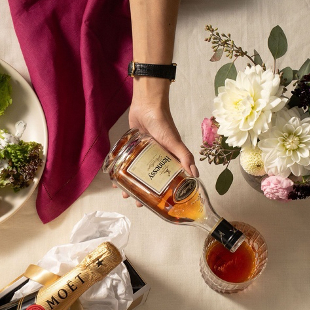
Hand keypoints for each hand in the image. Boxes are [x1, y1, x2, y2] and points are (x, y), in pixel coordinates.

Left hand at [114, 78, 196, 204]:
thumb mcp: (175, 143)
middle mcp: (154, 158)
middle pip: (148, 180)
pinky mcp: (131, 147)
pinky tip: (114, 179)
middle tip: (136, 202)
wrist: (147, 105)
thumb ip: (185, 157)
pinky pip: (125, 162)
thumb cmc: (163, 123)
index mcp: (167, 159)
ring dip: (129, 184)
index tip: (156, 204)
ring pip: (135, 173)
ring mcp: (142, 153)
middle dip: (142, 192)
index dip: (161, 193)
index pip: (164, 180)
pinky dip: (120, 171)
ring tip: (123, 193)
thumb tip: (195, 176)